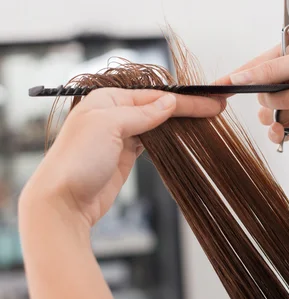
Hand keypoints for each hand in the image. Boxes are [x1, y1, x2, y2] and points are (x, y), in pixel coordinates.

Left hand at [20, 88, 224, 229]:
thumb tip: (168, 103)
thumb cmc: (77, 160)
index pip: (153, 96)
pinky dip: (168, 138)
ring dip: (178, 122)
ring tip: (205, 120)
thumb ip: (141, 113)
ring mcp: (118, 137)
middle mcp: (112, 115)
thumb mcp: (109, 126)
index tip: (208, 102)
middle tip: (215, 108)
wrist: (62, 202)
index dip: (183, 100)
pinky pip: (151, 142)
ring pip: (156, 124)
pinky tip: (182, 135)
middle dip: (185, 108)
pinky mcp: (124, 157)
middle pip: (156, 107)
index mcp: (106, 100)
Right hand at [218, 36, 288, 144]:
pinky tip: (284, 133)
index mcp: (287, 57)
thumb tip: (241, 77)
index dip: (235, 80)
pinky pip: (286, 130)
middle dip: (282, 97)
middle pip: (264, 96)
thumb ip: (272, 71)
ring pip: (274, 114)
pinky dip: (283, 134)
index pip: (253, 69)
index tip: (215, 90)